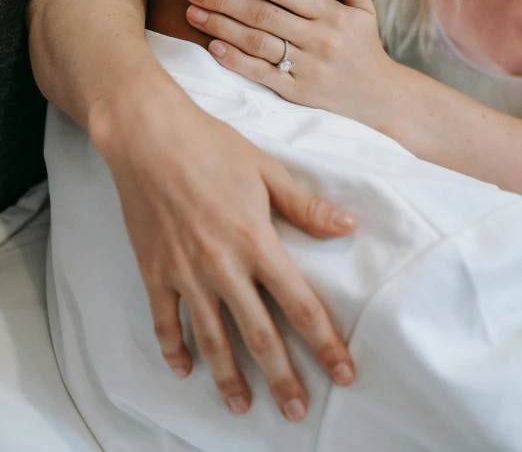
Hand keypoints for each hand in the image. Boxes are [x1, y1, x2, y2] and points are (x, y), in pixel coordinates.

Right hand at [89, 63, 356, 422]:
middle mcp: (223, 267)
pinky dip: (173, 348)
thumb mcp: (267, 171)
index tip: (343, 373)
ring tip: (241, 406)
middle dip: (282, 377)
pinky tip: (183, 370)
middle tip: (295, 412)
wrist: (149, 136)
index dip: (325, 342)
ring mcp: (185, 273)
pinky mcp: (154, 270)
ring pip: (211, 338)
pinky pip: (165, 321)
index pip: (300, 305)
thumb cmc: (211, 147)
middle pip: (259, 335)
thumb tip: (349, 227)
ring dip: (228, 377)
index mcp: (256, 242)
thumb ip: (307, 206)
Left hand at [185, 0, 401, 131]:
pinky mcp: (298, 94)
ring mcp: (308, 69)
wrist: (380, 99)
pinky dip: (236, 61)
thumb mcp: (365, 11)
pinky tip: (213, 47)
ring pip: (257, 43)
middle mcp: (320, 40)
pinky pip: (262, 75)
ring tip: (192, 12)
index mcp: (332, 16)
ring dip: (221, 27)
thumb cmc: (365, 49)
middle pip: (263, 15)